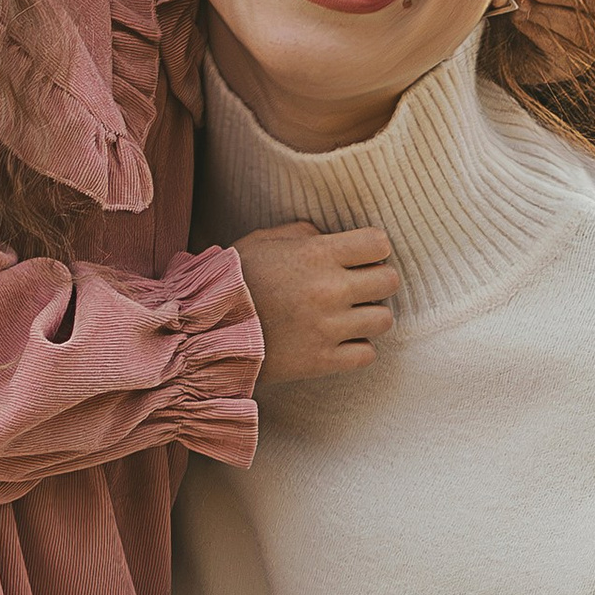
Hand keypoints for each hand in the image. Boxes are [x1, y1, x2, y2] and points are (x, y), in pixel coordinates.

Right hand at [236, 223, 399, 383]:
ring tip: (348, 316)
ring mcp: (327, 328)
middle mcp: (328, 289)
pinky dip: (357, 348)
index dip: (374, 249)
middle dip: (376, 282)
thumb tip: (331, 238)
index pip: (379, 244)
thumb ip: (304, 233)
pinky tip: (339, 340)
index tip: (361, 257)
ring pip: (384, 319)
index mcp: (316, 254)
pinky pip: (367, 354)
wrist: (204, 331)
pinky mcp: (322, 361)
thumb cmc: (233, 280)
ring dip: (369, 316)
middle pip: (389, 281)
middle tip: (357, 287)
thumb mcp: (264, 241)